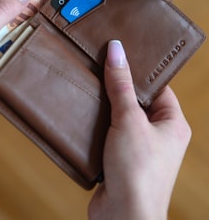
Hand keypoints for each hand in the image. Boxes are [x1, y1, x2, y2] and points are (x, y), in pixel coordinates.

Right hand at [88, 40, 190, 219]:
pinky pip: (108, 132)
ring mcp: (138, 147)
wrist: (123, 217)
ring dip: (103, 105)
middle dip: (116, 87)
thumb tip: (117, 50)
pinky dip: (96, 124)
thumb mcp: (129, 120)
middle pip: (135, 100)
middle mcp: (158, 135)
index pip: (157, 87)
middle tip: (97, 67)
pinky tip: (82, 112)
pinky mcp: (120, 158)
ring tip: (86, 85)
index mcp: (172, 123)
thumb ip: (121, 85)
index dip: (138, 70)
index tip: (119, 54)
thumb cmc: (137, 171)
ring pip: (119, 116)